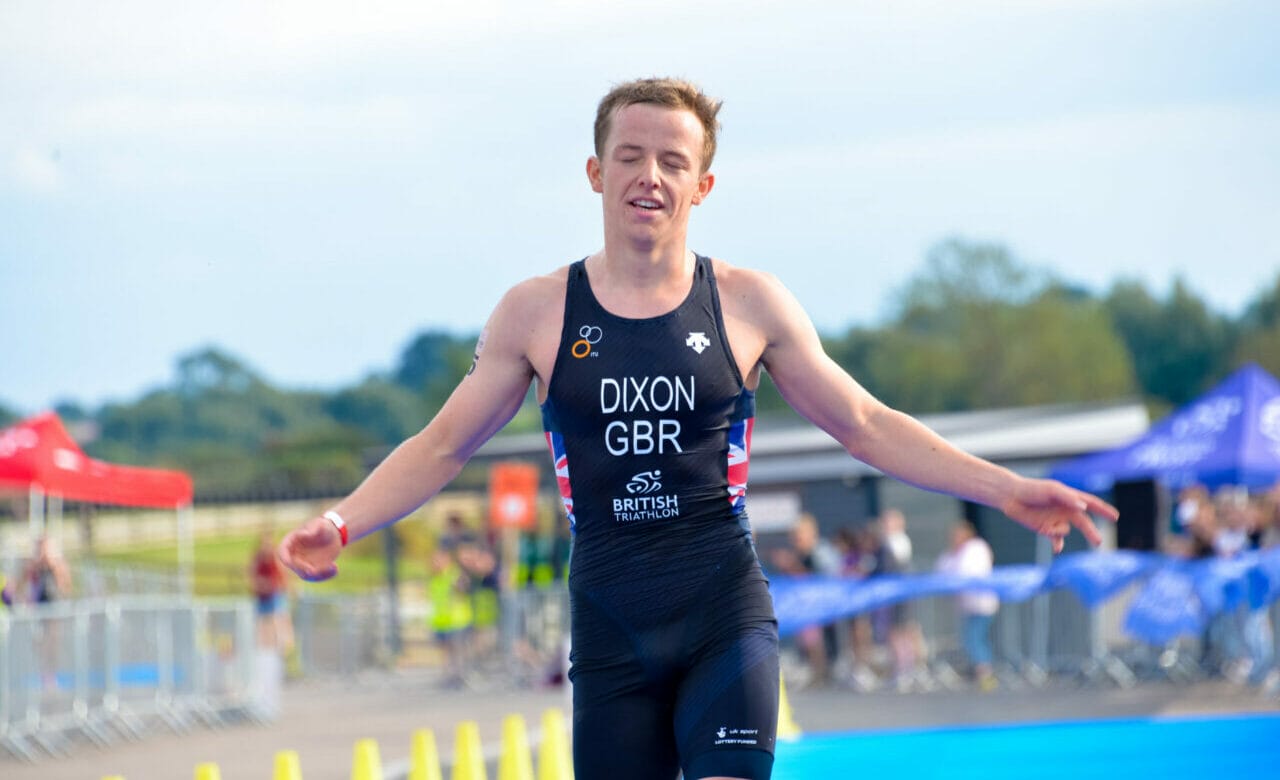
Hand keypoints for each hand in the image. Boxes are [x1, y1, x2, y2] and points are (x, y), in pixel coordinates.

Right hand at [277, 516, 342, 581]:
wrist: (333, 534)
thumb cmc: (324, 526)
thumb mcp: (320, 524)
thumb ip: (313, 528)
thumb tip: (303, 534)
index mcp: (290, 543)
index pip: (282, 553)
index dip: (286, 559)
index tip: (291, 563)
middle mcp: (294, 555)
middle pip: (294, 567)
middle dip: (304, 570)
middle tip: (315, 570)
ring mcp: (303, 564)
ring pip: (306, 575)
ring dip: (319, 575)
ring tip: (333, 567)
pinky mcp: (313, 569)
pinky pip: (316, 577)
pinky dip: (326, 576)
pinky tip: (336, 569)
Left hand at [1000, 478, 1118, 553]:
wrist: (1012, 497)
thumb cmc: (1033, 489)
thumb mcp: (1052, 490)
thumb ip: (1068, 498)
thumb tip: (1084, 507)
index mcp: (1070, 498)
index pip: (1091, 504)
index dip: (1103, 510)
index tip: (1115, 517)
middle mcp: (1065, 510)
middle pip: (1084, 523)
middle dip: (1091, 533)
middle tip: (1098, 542)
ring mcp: (1056, 520)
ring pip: (1065, 532)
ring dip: (1058, 532)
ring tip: (1046, 527)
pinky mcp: (1046, 529)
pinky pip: (1056, 541)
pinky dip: (1057, 545)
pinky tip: (1056, 549)